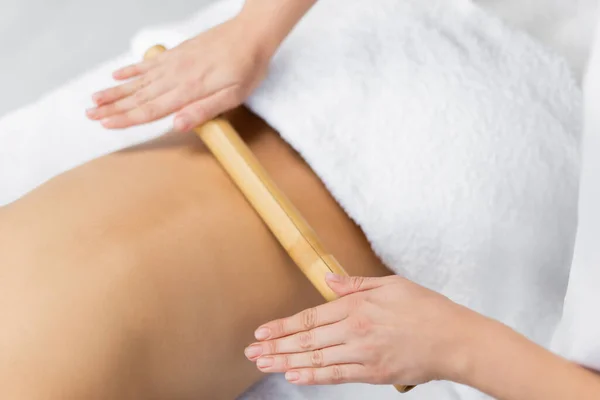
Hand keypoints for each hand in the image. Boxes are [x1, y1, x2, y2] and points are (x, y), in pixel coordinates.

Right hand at [86, 17, 270, 130]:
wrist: (251, 35)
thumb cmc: (246, 68)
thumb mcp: (233, 96)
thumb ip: (204, 110)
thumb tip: (177, 125)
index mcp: (188, 90)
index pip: (151, 110)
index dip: (127, 119)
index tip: (106, 124)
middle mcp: (176, 76)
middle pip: (138, 96)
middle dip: (112, 107)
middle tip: (90, 115)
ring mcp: (174, 63)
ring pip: (138, 81)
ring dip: (115, 91)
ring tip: (95, 99)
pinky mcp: (177, 54)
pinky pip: (148, 64)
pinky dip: (131, 70)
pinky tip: (117, 75)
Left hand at [244, 273, 481, 386]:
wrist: (455, 339)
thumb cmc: (426, 308)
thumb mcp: (391, 284)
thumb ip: (356, 284)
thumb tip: (328, 282)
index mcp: (357, 306)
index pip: (310, 317)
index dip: (282, 326)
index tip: (261, 332)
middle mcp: (355, 330)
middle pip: (307, 340)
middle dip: (276, 346)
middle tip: (252, 353)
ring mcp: (363, 354)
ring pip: (316, 360)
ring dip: (287, 363)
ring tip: (265, 365)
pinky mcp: (373, 373)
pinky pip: (337, 376)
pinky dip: (313, 376)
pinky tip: (295, 376)